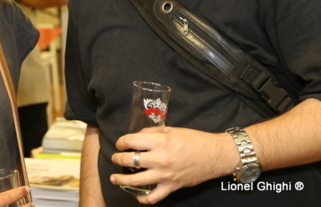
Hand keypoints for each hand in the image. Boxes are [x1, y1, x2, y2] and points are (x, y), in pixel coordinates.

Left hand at [109, 127, 234, 203]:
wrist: (214, 155)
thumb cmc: (194, 140)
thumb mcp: (170, 130)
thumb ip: (151, 132)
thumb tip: (137, 136)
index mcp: (160, 142)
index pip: (131, 142)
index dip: (121, 142)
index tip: (120, 143)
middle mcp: (160, 159)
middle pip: (129, 160)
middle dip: (118, 158)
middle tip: (116, 158)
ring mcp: (165, 175)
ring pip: (136, 181)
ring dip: (121, 179)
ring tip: (114, 177)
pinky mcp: (171, 187)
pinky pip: (153, 197)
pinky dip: (142, 198)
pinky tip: (136, 194)